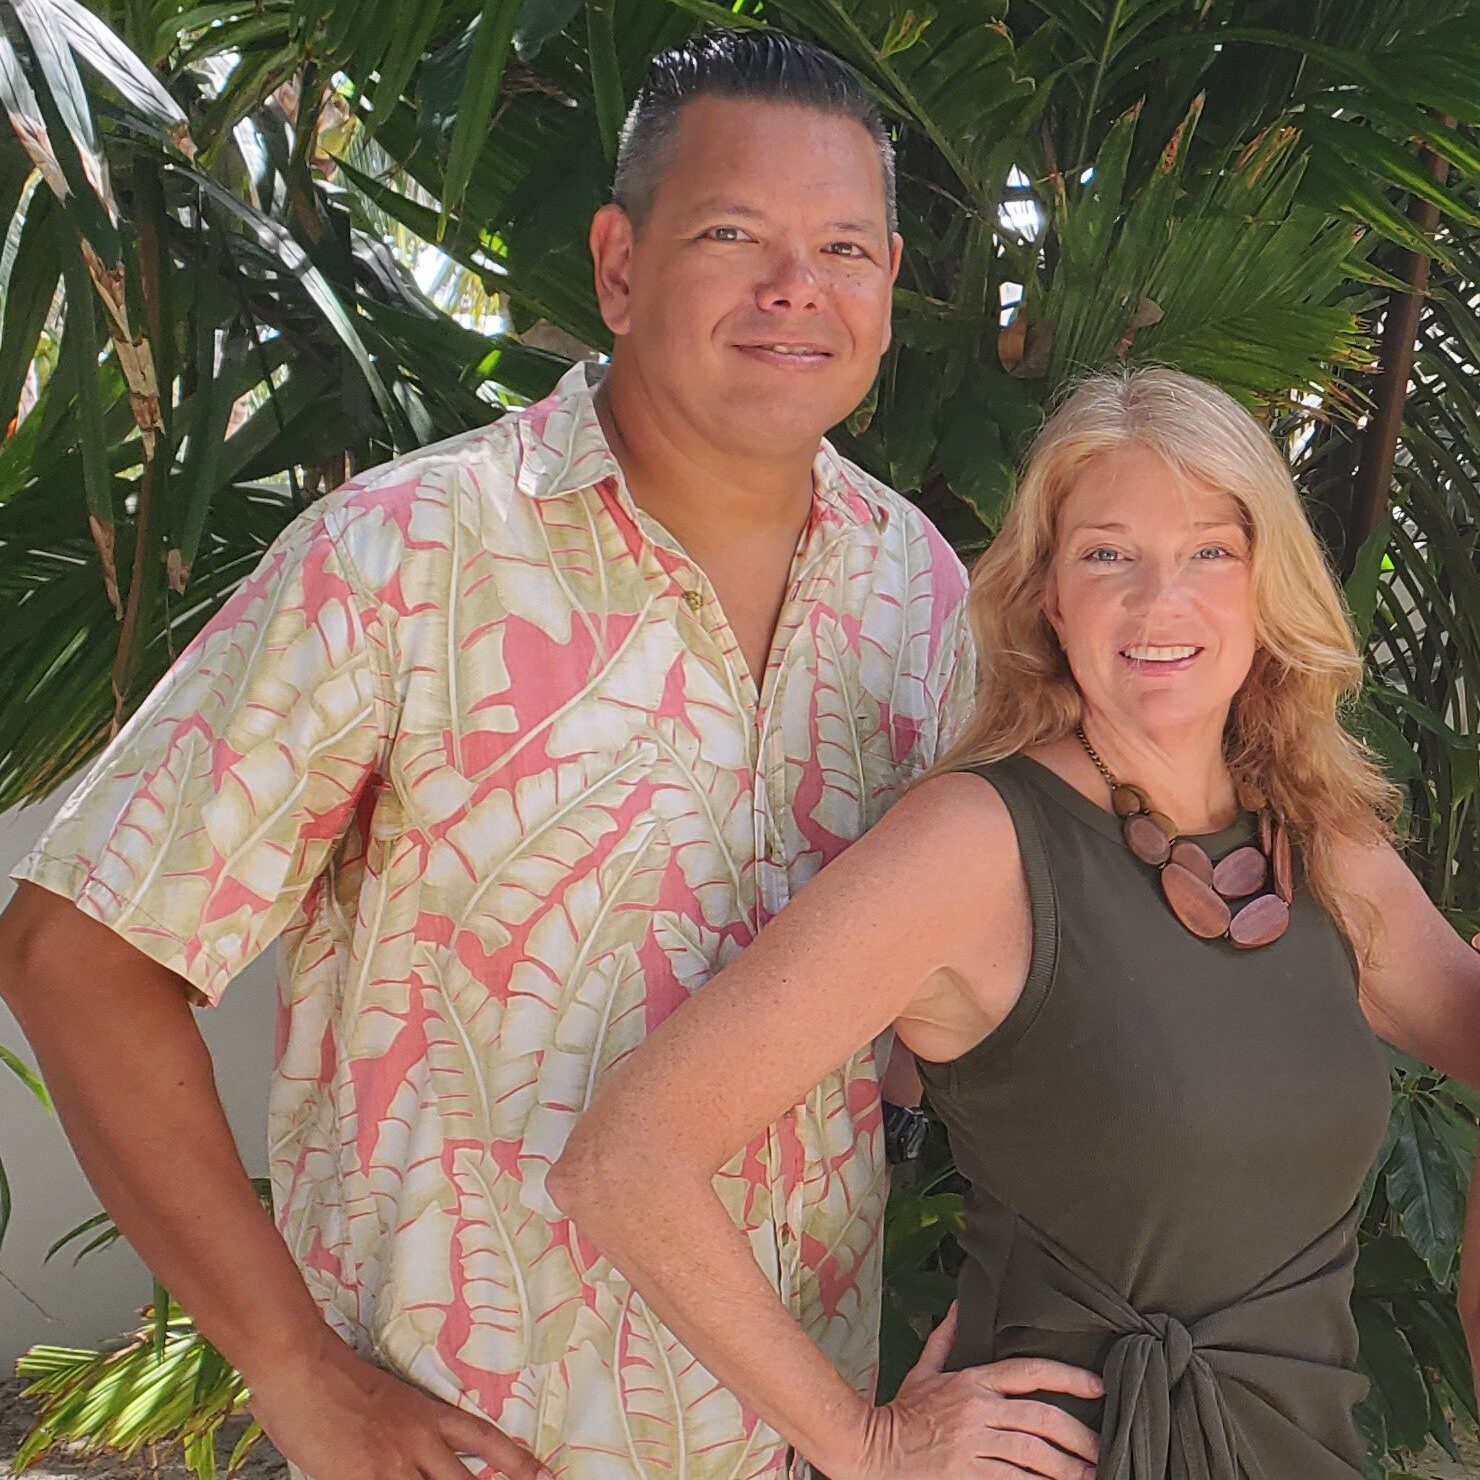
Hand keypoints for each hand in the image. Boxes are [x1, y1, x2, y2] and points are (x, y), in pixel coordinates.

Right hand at [244, 1330, 552, 1479]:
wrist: (302, 1366)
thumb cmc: (333, 1379)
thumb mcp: (385, 1401)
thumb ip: (404, 1432)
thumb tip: (412, 1459)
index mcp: (427, 1414)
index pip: (485, 1440)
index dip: (517, 1461)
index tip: (544, 1475)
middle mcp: (419, 1439)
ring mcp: (394, 1462)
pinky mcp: (366, 1479)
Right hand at [855, 1302, 1102, 1479]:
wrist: (872, 1449)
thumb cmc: (902, 1412)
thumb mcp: (923, 1371)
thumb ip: (946, 1339)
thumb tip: (959, 1306)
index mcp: (972, 1381)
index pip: (1029, 1371)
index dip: (1068, 1377)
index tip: (1097, 1386)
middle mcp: (978, 1410)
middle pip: (1041, 1418)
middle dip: (1078, 1435)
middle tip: (1100, 1447)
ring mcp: (974, 1445)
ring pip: (1033, 1454)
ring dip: (1066, 1467)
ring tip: (1087, 1474)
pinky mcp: (969, 1476)